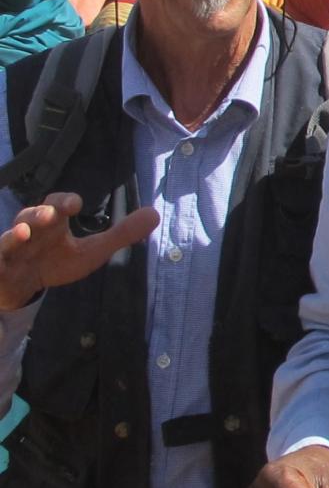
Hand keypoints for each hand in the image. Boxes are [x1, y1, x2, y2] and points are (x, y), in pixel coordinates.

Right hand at [0, 193, 158, 310]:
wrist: (20, 286)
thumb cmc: (54, 262)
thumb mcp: (90, 251)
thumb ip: (120, 234)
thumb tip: (155, 214)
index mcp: (53, 223)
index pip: (57, 204)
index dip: (64, 202)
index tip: (75, 204)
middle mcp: (30, 231)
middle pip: (31, 215)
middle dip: (40, 213)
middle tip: (51, 214)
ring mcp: (12, 249)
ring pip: (10, 237)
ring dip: (16, 233)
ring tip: (24, 232)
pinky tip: (6, 257)